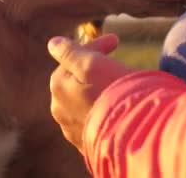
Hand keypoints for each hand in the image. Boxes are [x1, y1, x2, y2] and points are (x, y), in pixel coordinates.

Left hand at [49, 33, 133, 153]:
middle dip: (93, 68)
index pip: (75, 57)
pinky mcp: (86, 144)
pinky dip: (101, 111)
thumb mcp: (92, 64)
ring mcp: (72, 129)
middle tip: (114, 62)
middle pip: (76, 79)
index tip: (116, 40)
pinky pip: (92, 120)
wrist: (132, 136)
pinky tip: (115, 109)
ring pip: (83, 101)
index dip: (97, 46)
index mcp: (58, 84)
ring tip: (116, 88)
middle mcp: (59, 108)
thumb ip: (70, 52)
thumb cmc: (114, 94)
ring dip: (96, 91)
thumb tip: (53, 43)